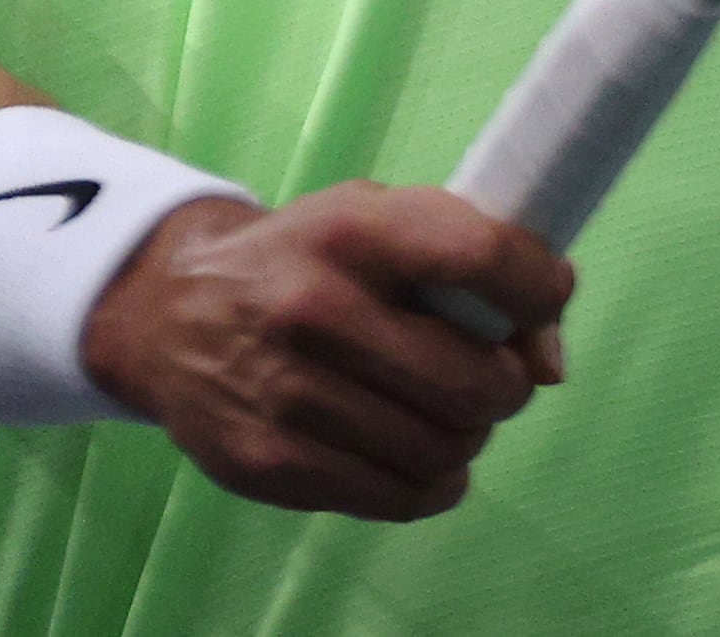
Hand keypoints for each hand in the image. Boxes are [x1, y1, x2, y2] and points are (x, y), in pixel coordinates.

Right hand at [77, 183, 572, 519]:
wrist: (169, 314)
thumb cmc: (302, 261)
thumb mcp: (373, 223)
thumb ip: (468, 266)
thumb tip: (551, 361)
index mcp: (348, 230)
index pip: (478, 256)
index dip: (537, 287)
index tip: (546, 298)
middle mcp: (313, 309)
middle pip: (473, 378)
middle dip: (508, 382)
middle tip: (495, 374)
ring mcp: (287, 394)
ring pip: (444, 447)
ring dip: (469, 434)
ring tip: (450, 411)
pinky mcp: (271, 464)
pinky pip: (401, 496)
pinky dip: (434, 480)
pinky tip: (417, 450)